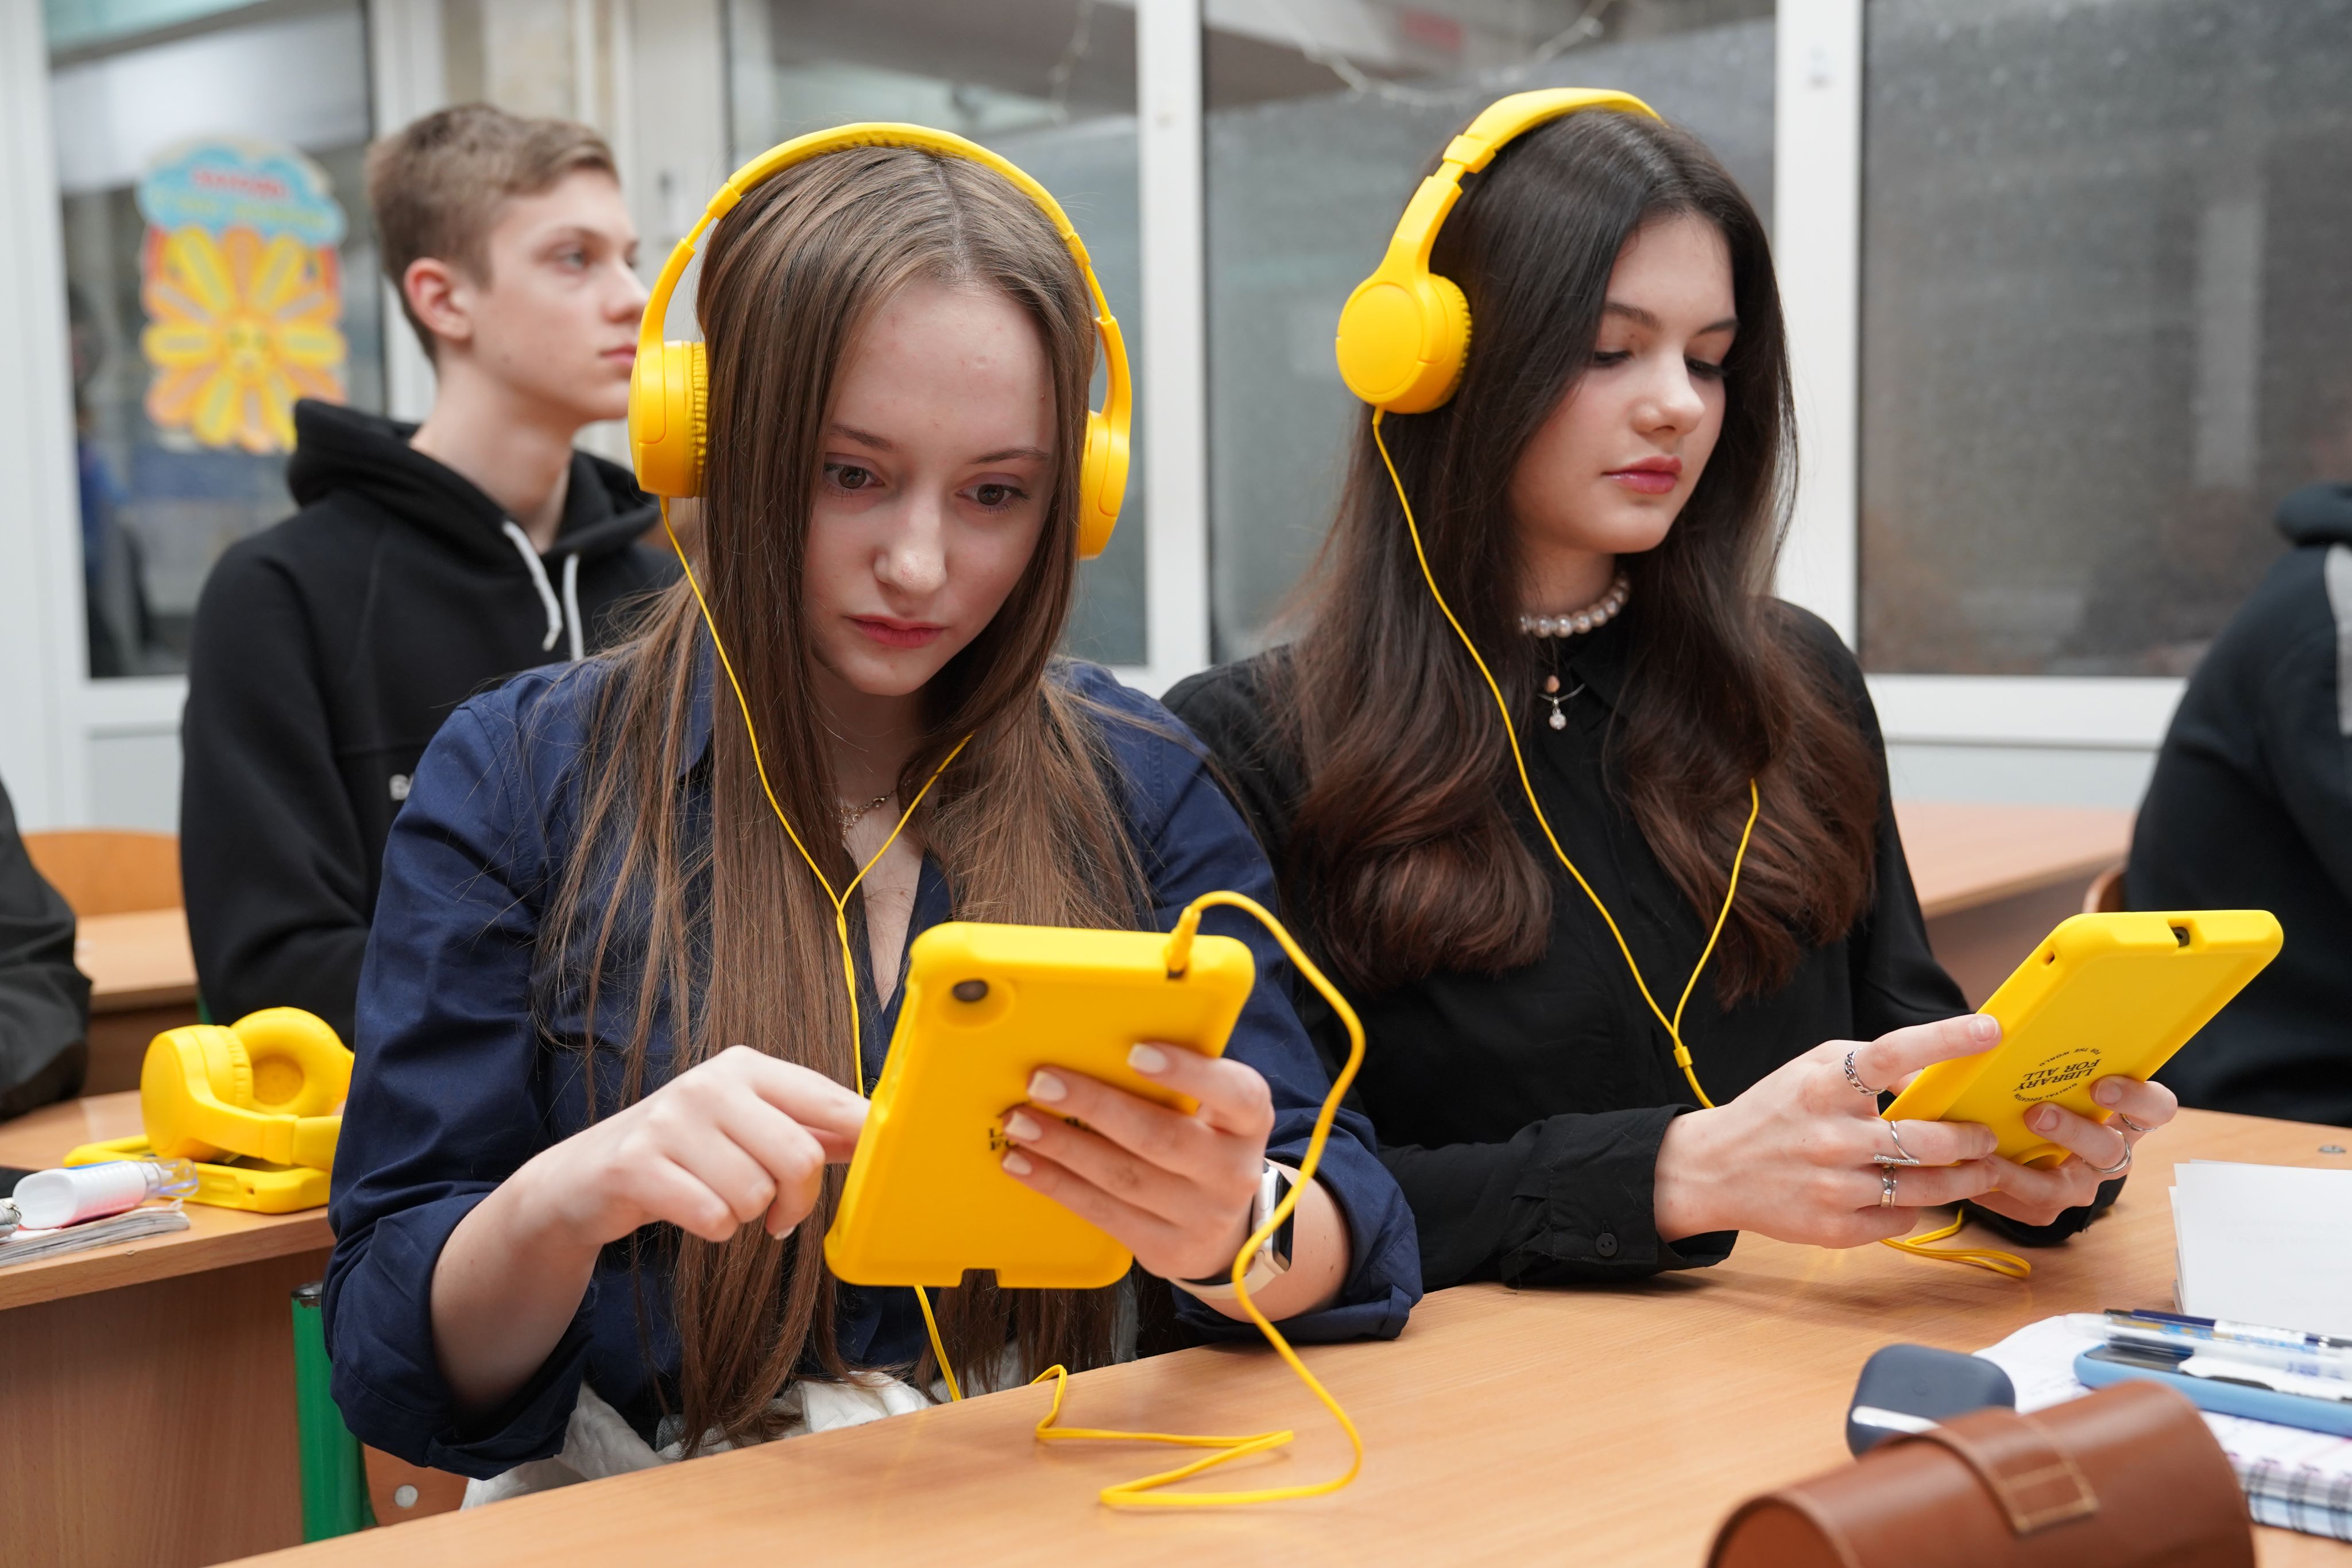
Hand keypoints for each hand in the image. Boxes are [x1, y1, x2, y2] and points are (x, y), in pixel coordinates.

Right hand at [514, 1044, 868, 1249]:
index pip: (829, 1100)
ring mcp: (670, 1121)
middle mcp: (710, 1083)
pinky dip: (713, 1229)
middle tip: (780, 1215)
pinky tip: (692, 1211)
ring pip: (756, 1195)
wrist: (584, 1177)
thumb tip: (876, 1131)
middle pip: (799, 1157)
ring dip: (747, 1216)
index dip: (866, 1136)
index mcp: (746, 1067)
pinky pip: (714, 1218)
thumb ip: (808, 1129)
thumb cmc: (683, 1152)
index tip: (883, 1165)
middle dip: (798, 1201)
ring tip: (718, 1200)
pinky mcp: (637, 1165)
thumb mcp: (746, 1126)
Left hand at [998, 1042, 1270, 1283]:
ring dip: (1063, 1148)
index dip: (1186, 1073)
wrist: (1228, 1229)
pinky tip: (1023, 1164)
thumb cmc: (1205, 1143)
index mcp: (1249, 1120)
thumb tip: (1093, 1044)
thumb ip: (1176, 1082)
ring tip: (1020, 1122)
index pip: (1233, 1093)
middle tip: (1042, 1083)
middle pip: (1161, 1138)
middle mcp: (1233, 1171)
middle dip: (1095, 1108)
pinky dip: (1056, 1185)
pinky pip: (1102, 1213)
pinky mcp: (1165, 1249)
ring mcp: (1201, 1217)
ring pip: (1123, 1179)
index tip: (1135, 1052)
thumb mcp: (1213, 1110)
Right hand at [1654, 1014, 2007, 1247]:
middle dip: (1972, 1139)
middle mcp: (1829, 1137)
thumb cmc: (1776, 1111)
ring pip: (1927, 1188)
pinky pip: (1901, 1217)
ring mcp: (1832, 1187)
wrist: (1714, 1169)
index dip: (1944, 1040)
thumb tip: (1934, 1077)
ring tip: (1977, 1169)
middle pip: (1927, 1140)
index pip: (1891, 1055)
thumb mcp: (1811, 1068)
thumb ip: (1871, 1062)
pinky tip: (1907, 1192)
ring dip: (1964, 1179)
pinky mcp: (1834, 1229)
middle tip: (1985, 1135)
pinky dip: (1914, 1205)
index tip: (1989, 1030)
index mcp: (1823, 1086)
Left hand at [1969, 1074, 2176, 1226]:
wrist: (2023, 1137)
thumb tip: (2006, 1027)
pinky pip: (2025, 1206)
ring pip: (2063, 1188)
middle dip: (2073, 1132)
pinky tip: (1970, 1171)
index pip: (2156, 1108)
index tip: (2100, 1087)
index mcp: (2124, 1115)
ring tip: (1988, 1153)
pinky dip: (1995, 1189)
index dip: (2135, 1099)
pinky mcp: (2048, 1208)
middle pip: (2109, 1150)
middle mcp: (2109, 1153)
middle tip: (2037, 1114)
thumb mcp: (2056, 1073)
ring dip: (2024, 1172)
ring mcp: (2081, 1184)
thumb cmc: (2044, 1092)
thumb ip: (2051, 1059)